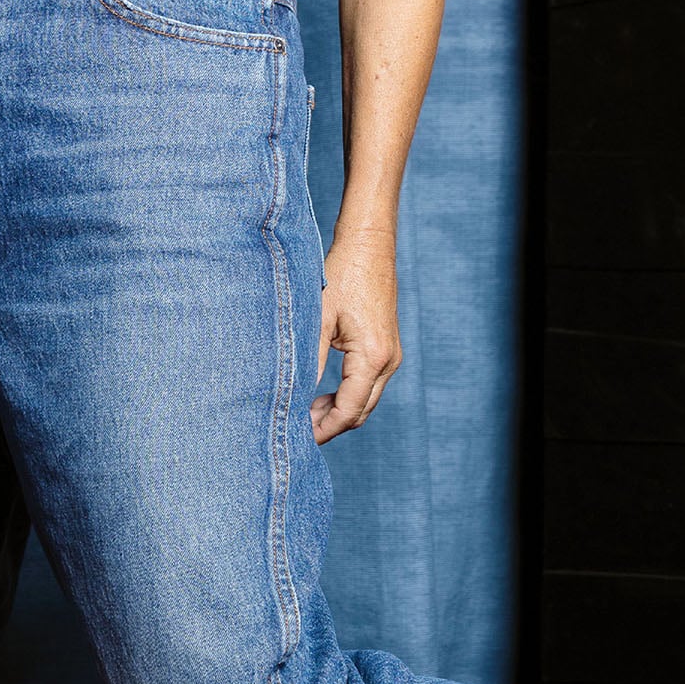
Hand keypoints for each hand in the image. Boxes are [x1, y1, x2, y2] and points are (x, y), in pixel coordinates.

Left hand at [311, 224, 401, 443]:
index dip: (324, 430)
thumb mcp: (318, 320)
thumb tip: (293, 398)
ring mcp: (391, 357)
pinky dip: (345, 396)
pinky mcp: (386, 351)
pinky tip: (321, 395)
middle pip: (360, 413)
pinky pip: (367, 386)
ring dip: (337, 412)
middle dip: (330, 425)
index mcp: (373, 357)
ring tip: (305, 412)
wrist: (369, 245)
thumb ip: (308, 362)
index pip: (349, 411)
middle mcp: (388, 362)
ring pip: (364, 402)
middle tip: (297, 429)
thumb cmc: (343, 274)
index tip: (300, 438)